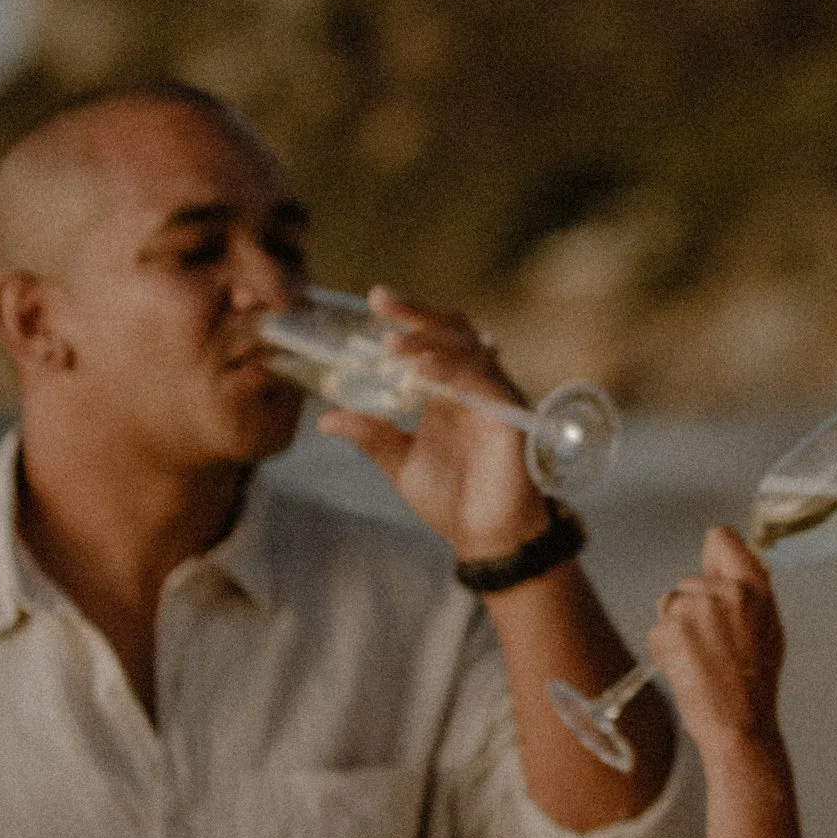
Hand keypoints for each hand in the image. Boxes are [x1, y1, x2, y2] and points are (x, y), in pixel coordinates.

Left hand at [316, 287, 545, 556]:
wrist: (481, 537)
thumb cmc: (448, 499)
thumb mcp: (399, 462)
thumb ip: (370, 434)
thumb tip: (327, 417)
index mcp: (446, 390)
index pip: (431, 339)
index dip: (409, 317)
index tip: (376, 300)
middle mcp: (472, 385)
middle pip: (452, 331)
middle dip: (419, 313)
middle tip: (382, 302)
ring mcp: (494, 397)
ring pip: (469, 348)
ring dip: (430, 341)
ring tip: (394, 344)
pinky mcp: (509, 416)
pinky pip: (486, 382)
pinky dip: (455, 372)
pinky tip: (425, 373)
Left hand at [647, 527, 784, 763]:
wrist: (738, 724)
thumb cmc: (753, 685)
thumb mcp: (769, 628)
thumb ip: (748, 593)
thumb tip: (729, 565)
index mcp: (754, 588)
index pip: (720, 538)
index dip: (711, 557)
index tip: (710, 573)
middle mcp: (724, 592)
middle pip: (687, 581)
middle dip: (691, 607)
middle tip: (712, 643)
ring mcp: (694, 610)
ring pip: (670, 606)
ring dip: (677, 630)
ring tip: (702, 659)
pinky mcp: (668, 630)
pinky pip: (657, 630)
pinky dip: (666, 650)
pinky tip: (689, 668)